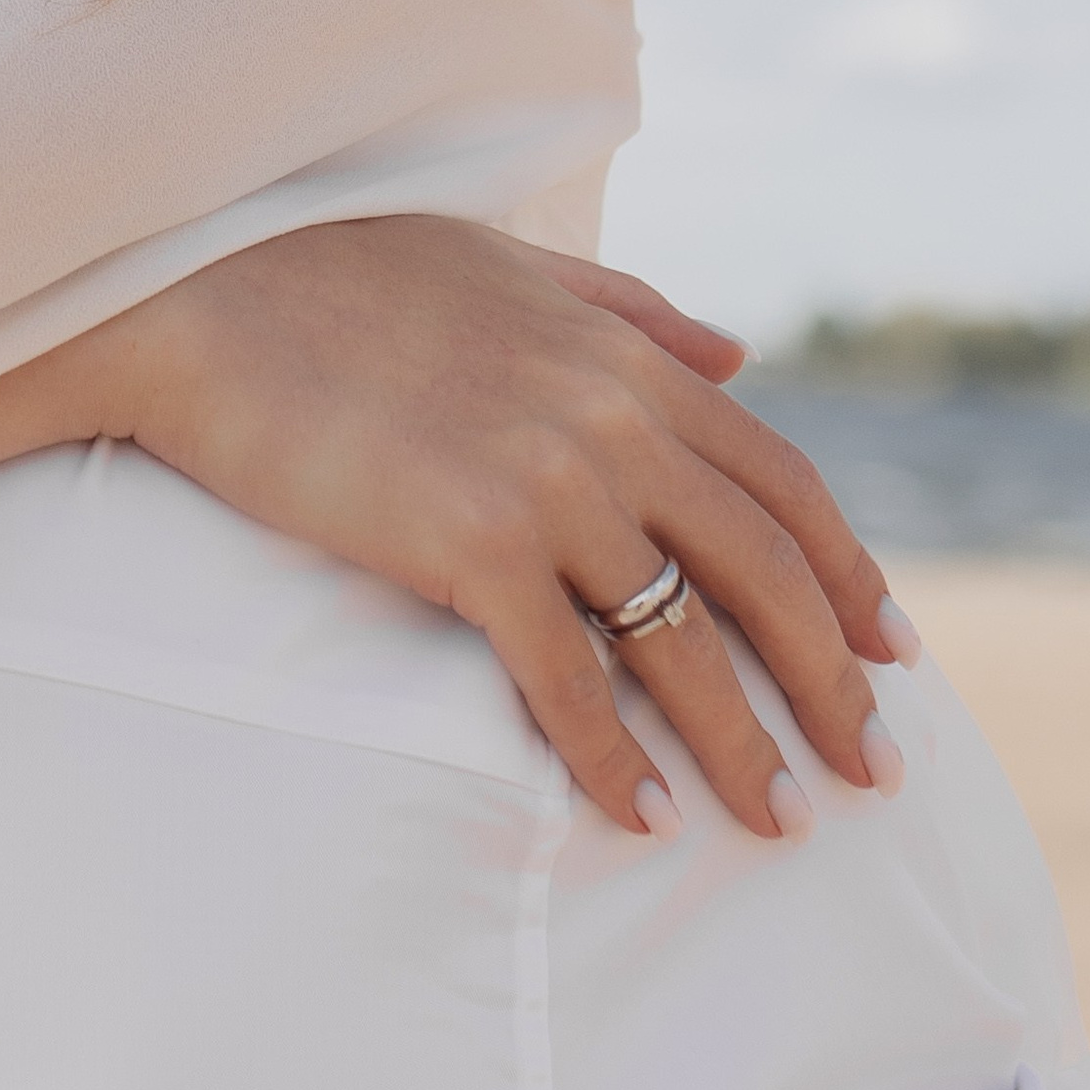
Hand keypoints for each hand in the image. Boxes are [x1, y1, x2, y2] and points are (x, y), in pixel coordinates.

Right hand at [79, 215, 902, 843]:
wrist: (199, 299)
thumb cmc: (339, 277)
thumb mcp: (511, 268)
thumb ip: (633, 311)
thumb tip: (740, 357)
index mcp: (626, 357)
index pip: (784, 482)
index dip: (848, 575)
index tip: (890, 653)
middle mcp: (611, 418)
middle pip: (765, 573)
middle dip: (830, 684)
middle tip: (874, 772)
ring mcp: (544, 481)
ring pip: (683, 641)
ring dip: (742, 745)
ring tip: (778, 821)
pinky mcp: (466, 543)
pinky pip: (567, 678)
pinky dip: (611, 760)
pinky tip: (641, 817)